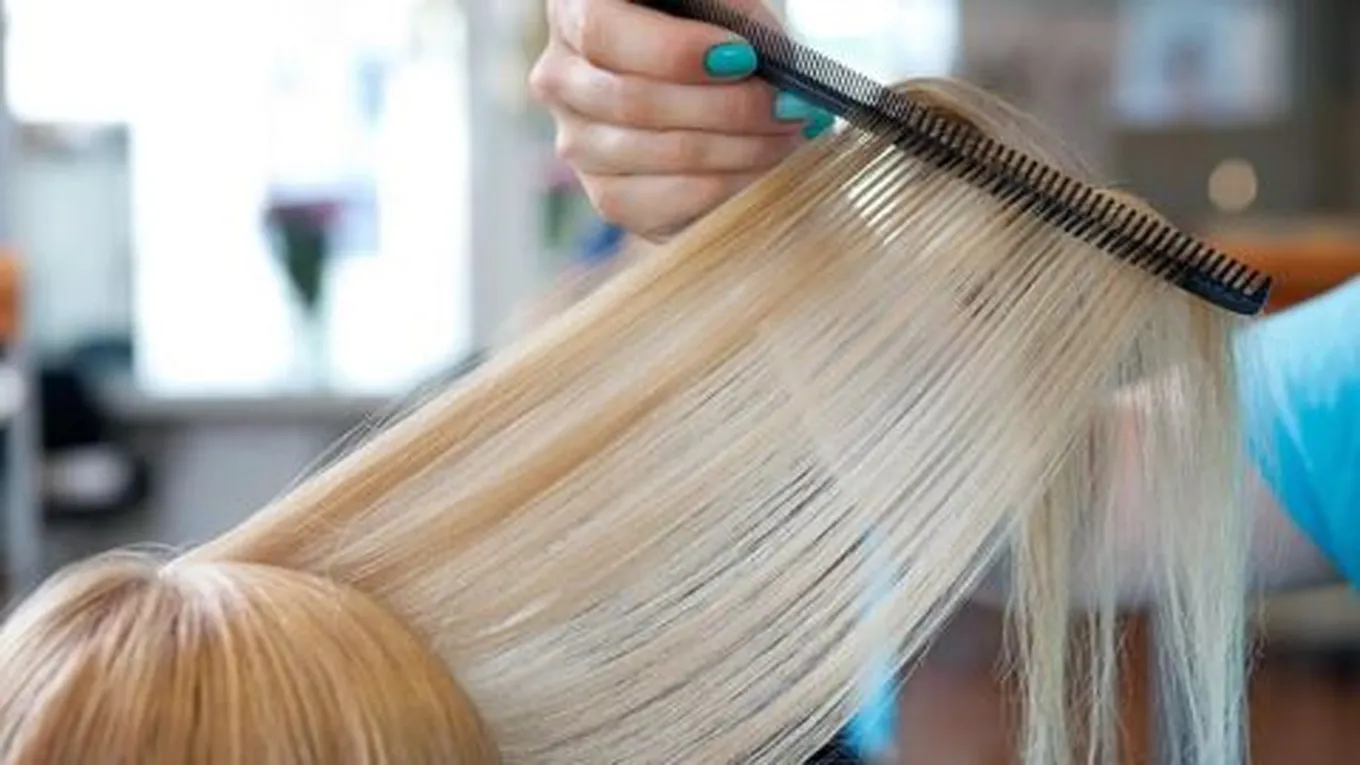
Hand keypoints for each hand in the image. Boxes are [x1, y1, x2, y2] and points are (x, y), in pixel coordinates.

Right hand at [530, 0, 834, 240]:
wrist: (693, 79)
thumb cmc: (706, 29)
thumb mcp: (716, 4)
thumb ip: (733, 18)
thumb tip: (766, 62)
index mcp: (574, 13)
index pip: (604, 35)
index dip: (676, 51)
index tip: (743, 56)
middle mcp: (560, 81)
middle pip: (632, 102)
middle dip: (724, 106)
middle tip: (786, 104)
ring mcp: (578, 145)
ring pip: (651, 156)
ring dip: (734, 150)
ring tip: (786, 134)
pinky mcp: (608, 198)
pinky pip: (656, 207)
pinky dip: (721, 191)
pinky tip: (760, 171)